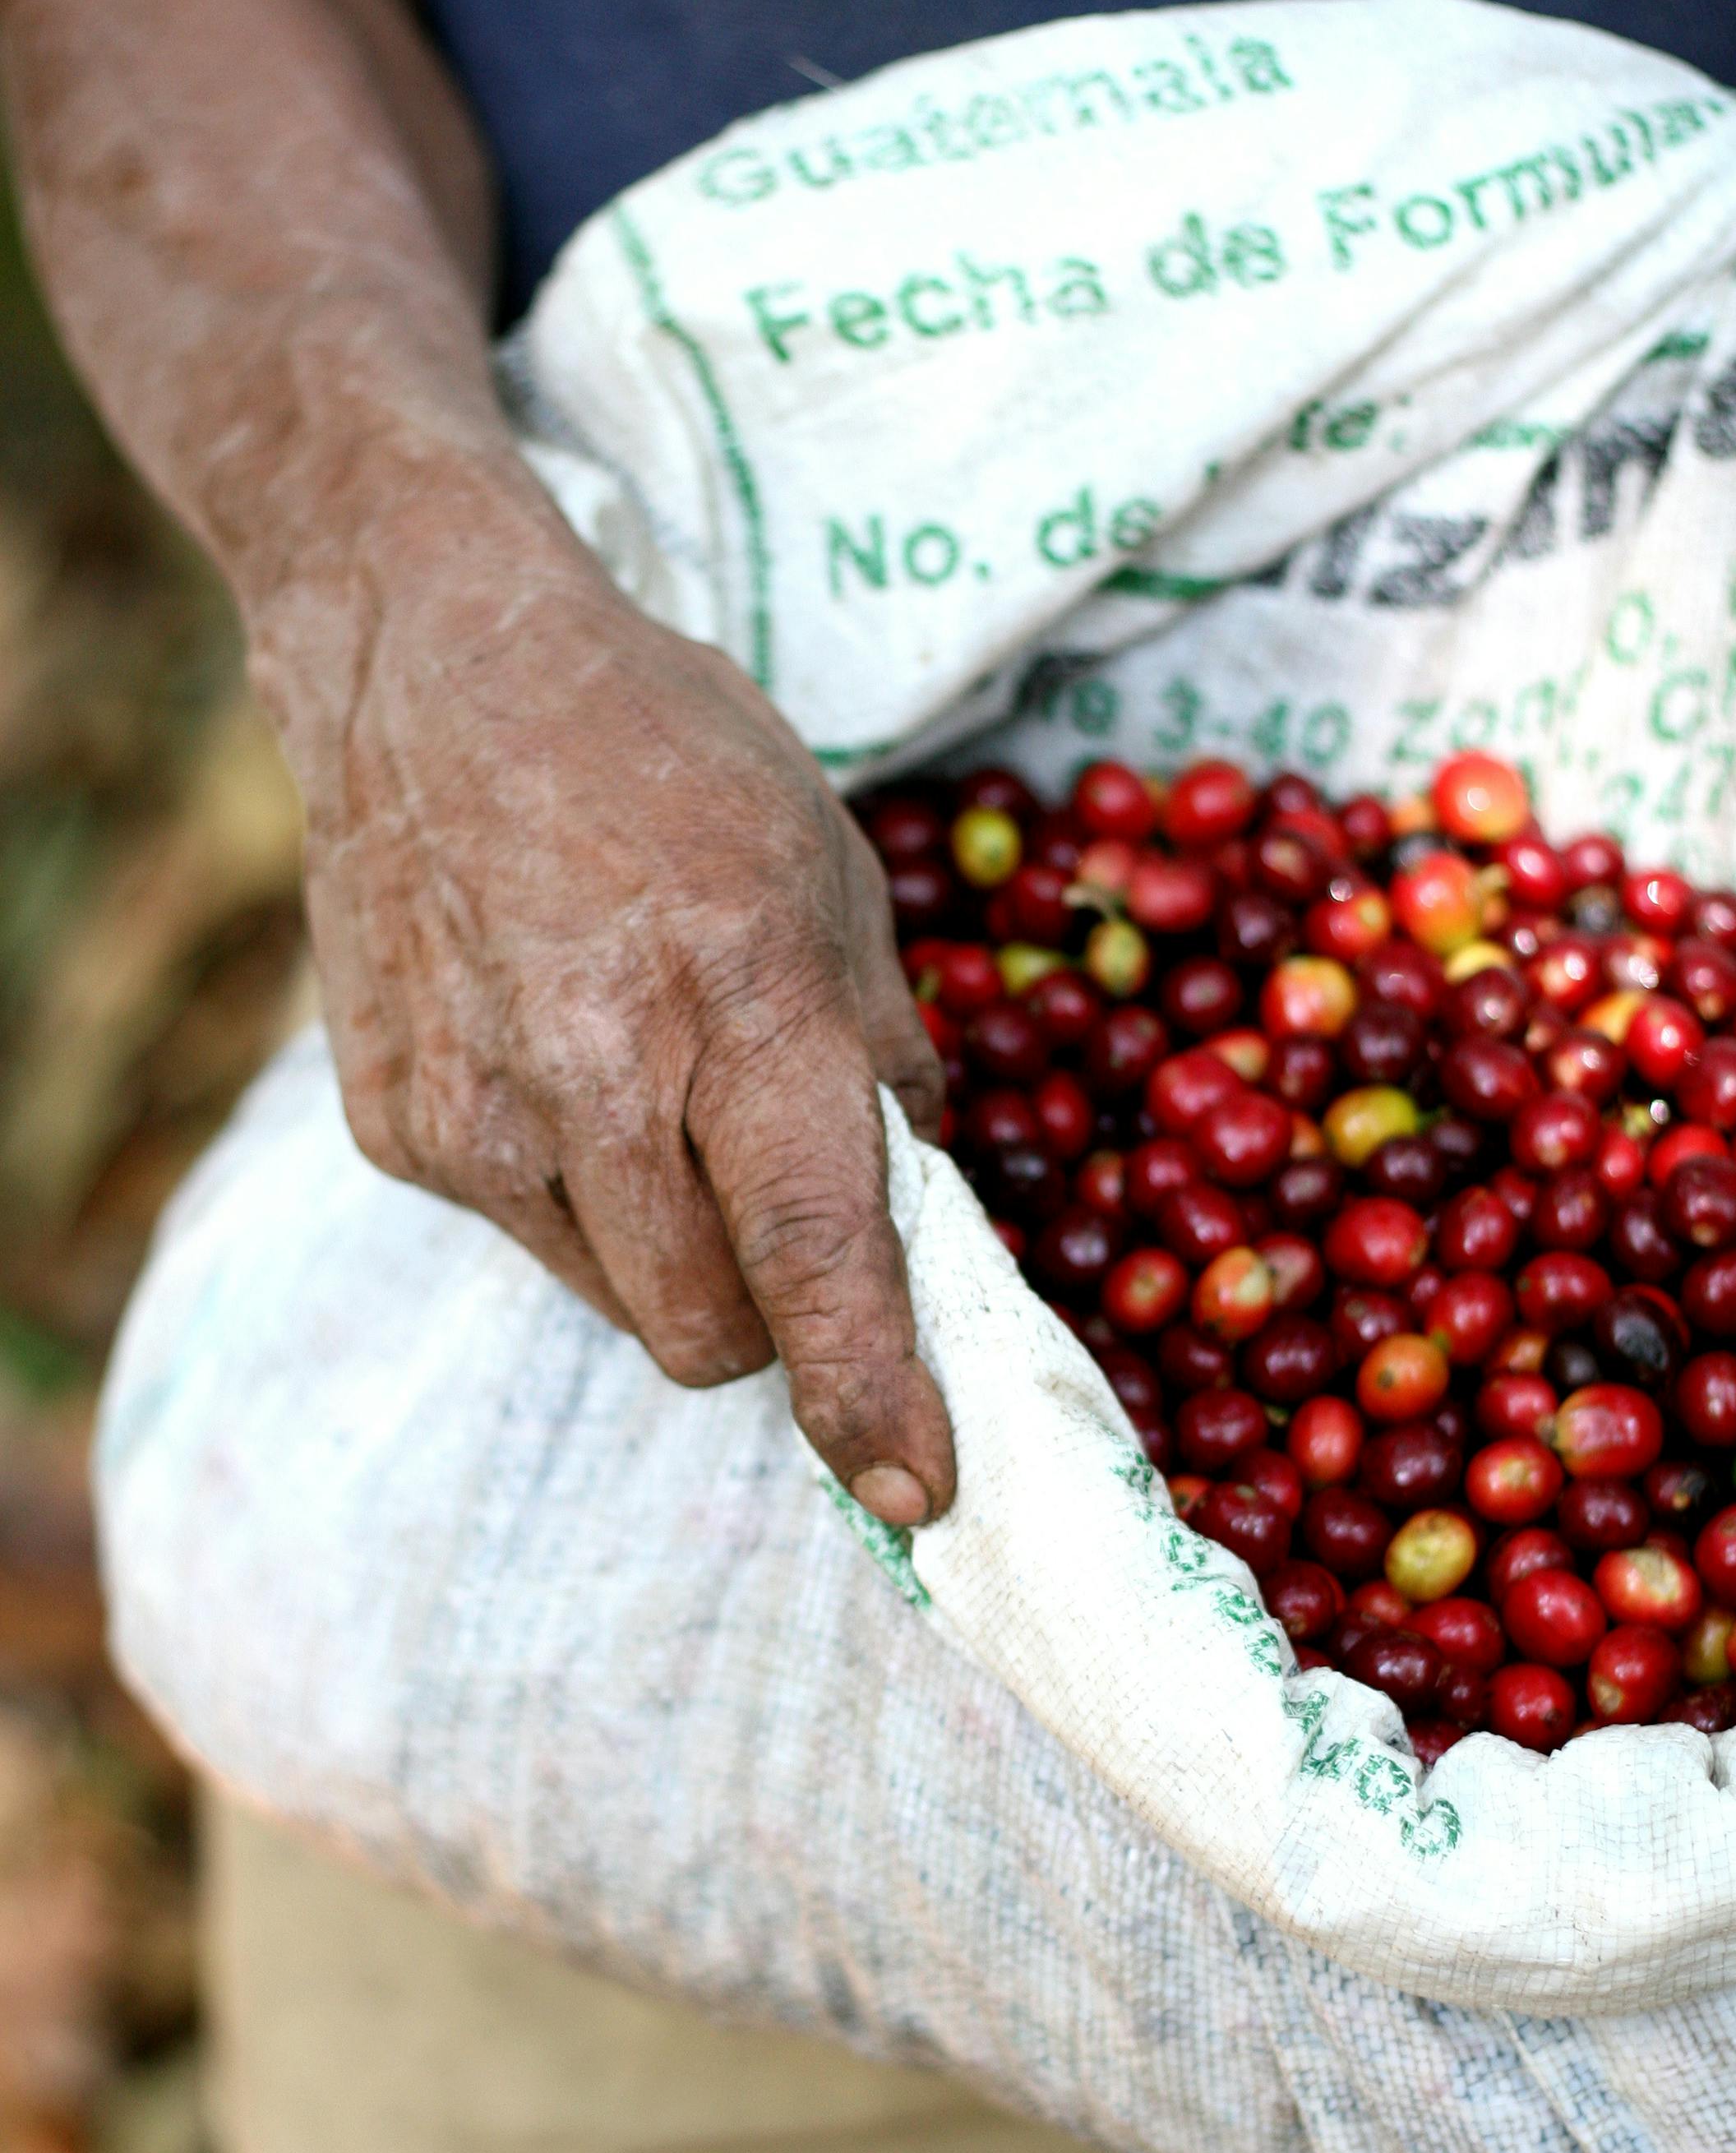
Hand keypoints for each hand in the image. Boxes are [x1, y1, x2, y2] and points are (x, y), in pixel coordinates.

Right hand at [258, 461, 954, 1524]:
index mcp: (739, 1001)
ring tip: (651, 1093)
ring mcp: (472, 1116)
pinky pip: (528, 1238)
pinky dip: (573, 1194)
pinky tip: (556, 1064)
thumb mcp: (832, 879)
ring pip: (619, 1304)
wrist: (434, 663)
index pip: (813, 1253)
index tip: (916, 1490)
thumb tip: (925, 1216)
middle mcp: (593, 1078)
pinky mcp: (394, 1132)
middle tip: (774, 1200)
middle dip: (771, 1314)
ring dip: (670, 1253)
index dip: (870, 1391)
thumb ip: (883, 1065)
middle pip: (708, 1333)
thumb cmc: (668, 760)